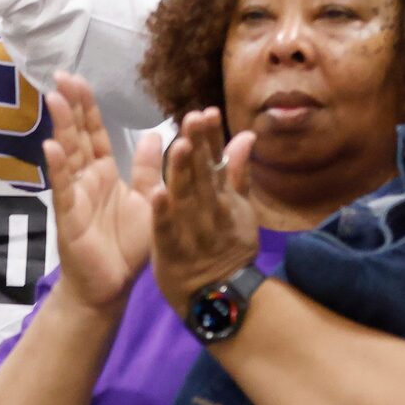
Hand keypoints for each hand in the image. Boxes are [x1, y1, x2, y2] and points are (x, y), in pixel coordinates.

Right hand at [44, 75, 159, 310]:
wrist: (111, 286)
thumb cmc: (128, 246)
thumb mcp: (147, 199)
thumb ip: (148, 168)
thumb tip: (155, 134)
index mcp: (105, 172)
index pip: (94, 133)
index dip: (87, 107)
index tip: (78, 79)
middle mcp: (87, 179)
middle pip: (77, 135)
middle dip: (70, 106)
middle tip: (62, 75)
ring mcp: (75, 194)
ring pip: (67, 154)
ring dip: (61, 126)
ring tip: (54, 98)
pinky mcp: (69, 214)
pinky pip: (63, 187)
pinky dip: (58, 166)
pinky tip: (51, 146)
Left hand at [149, 106, 261, 318]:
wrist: (220, 293)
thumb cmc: (229, 247)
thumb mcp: (241, 207)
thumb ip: (238, 171)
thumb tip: (246, 135)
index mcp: (222, 196)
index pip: (216, 160)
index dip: (212, 137)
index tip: (207, 112)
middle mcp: (208, 209)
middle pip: (201, 172)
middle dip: (197, 145)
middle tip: (193, 117)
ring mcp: (191, 229)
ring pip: (185, 196)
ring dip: (181, 171)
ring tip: (178, 145)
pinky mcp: (172, 249)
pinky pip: (166, 229)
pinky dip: (163, 213)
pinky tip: (157, 193)